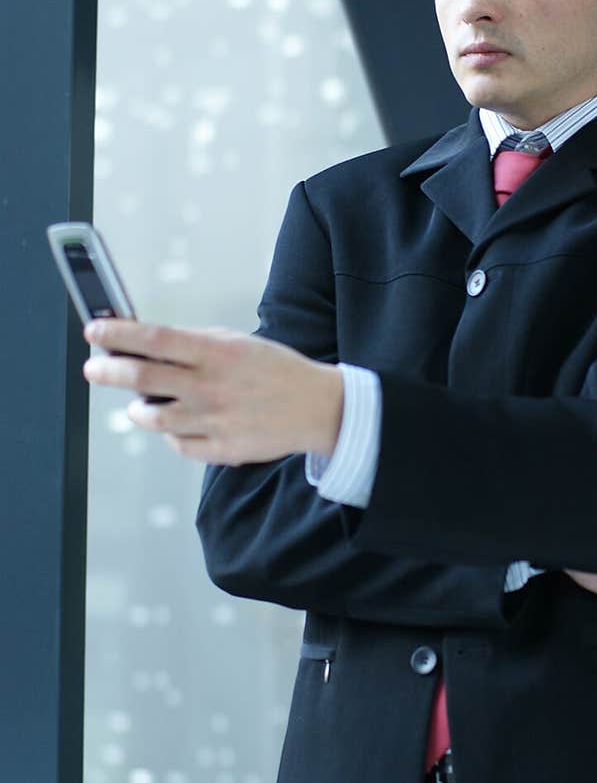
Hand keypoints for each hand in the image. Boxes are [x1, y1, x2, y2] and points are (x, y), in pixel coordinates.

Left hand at [82, 319, 343, 464]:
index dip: (117, 335)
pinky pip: (178, 443)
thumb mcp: (238, 343)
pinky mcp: (221, 450)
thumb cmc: (275, 370)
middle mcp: (211, 387)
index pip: (153, 340)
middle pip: (141, 378)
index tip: (94, 332)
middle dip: (107, 372)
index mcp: (216, 353)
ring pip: (152, 418)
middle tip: (94, 369)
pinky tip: (180, 422)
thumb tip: (147, 342)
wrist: (317, 408)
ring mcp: (215, 421)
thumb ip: (194, 343)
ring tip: (139, 403)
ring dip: (137, 409)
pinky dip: (171, 433)